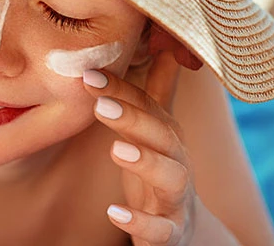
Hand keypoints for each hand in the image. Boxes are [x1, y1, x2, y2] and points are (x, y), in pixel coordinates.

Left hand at [82, 51, 195, 245]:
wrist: (185, 231)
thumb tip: (163, 47)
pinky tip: (114, 212)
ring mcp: (177, 198)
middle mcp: (178, 161)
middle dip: (134, 118)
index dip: (121, 89)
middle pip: (163, 135)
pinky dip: (141, 222)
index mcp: (168, 136)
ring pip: (172, 178)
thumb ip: (156, 93)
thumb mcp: (156, 132)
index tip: (88, 74)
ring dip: (147, 163)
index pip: (148, 106)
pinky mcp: (171, 232)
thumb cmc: (161, 171)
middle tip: (100, 105)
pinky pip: (161, 229)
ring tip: (117, 150)